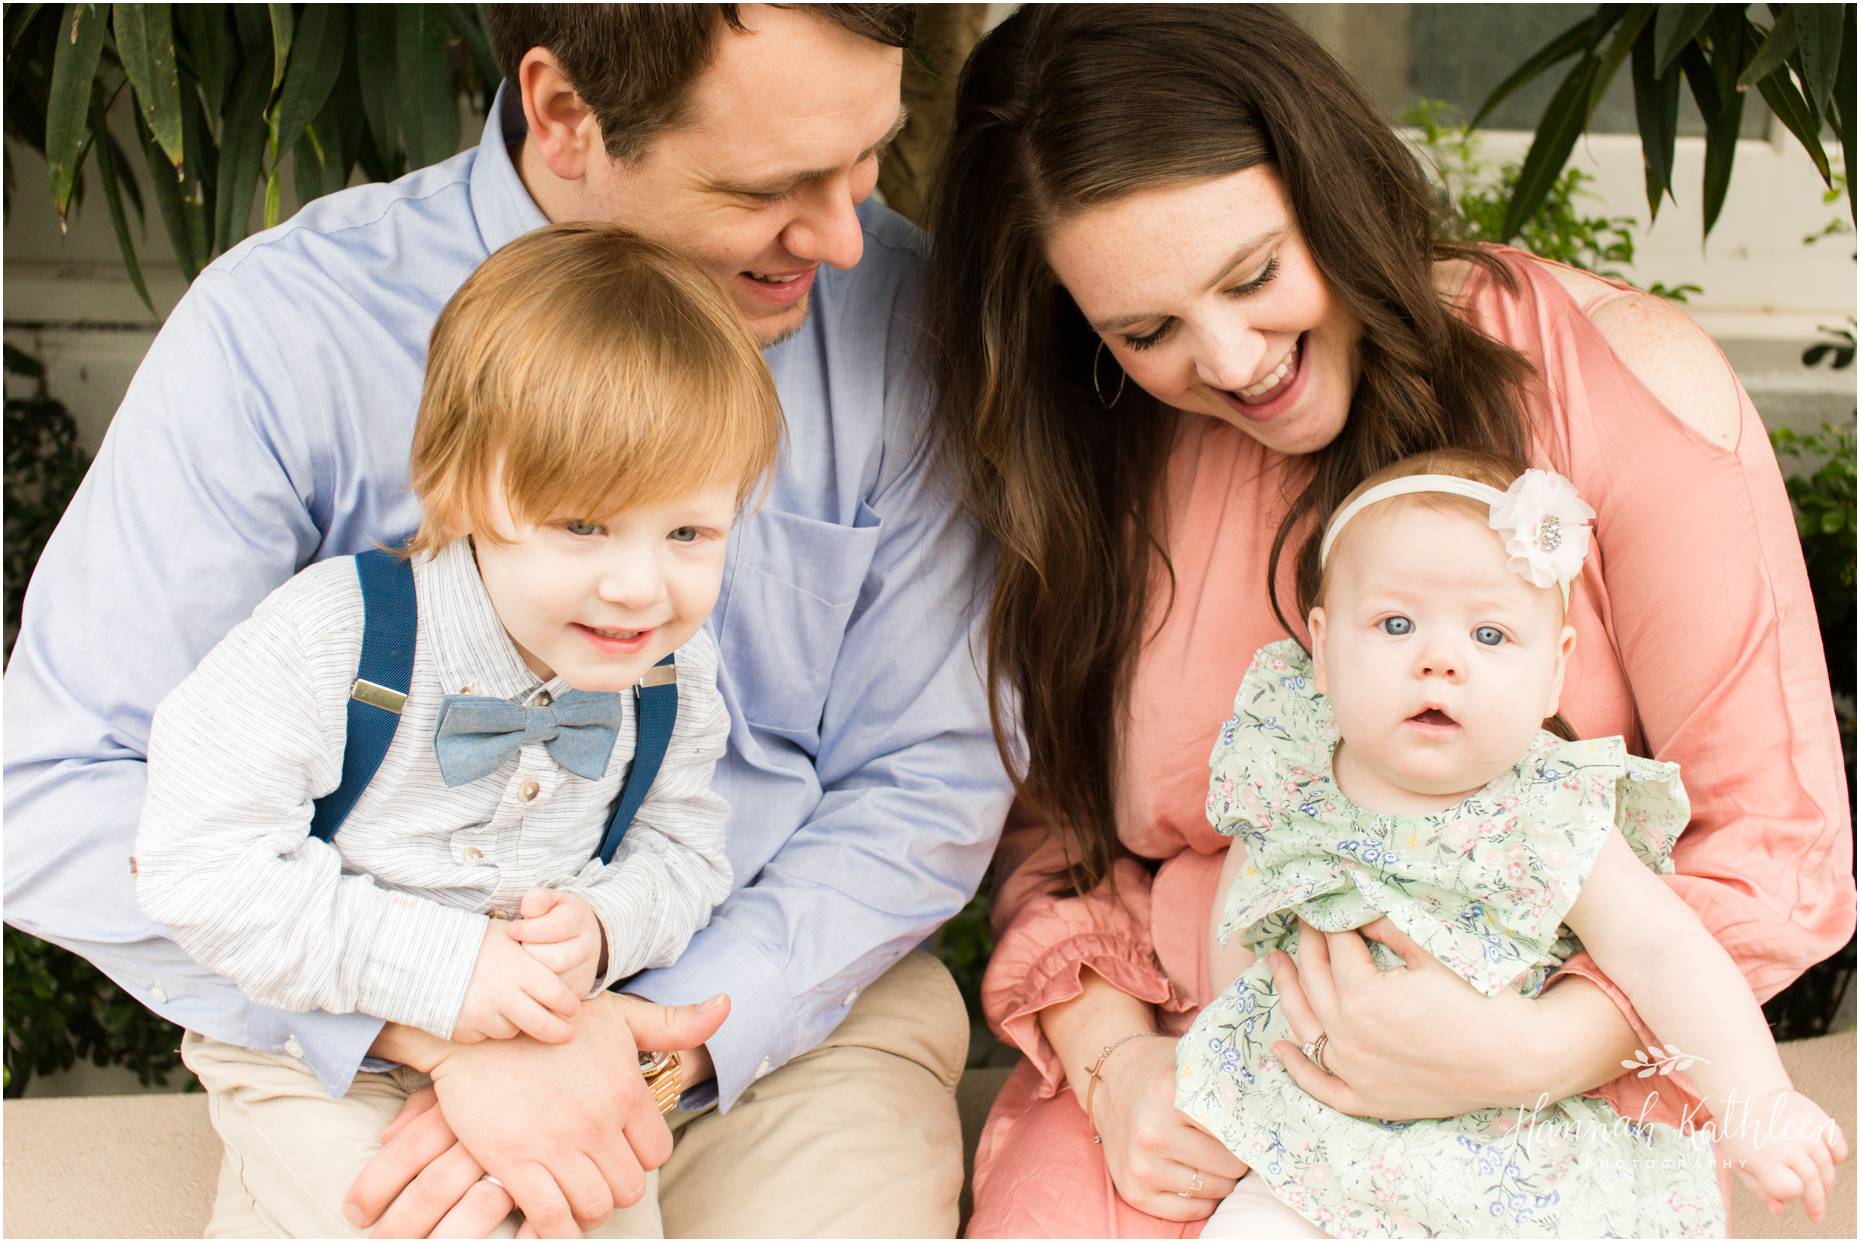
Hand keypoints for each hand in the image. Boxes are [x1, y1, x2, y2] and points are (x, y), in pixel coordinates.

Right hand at [344, 991, 728, 1237]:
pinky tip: (544, 1215)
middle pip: (628, 1188)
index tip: (620, 1150)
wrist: (482, 1010)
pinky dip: (552, 1227)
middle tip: (594, 1174)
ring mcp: (556, 1142)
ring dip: (586, 1208)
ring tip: (571, 1192)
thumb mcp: (619, 1014)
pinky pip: (549, 1218)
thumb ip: (673, 1023)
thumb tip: (726, 1004)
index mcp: (626, 1089)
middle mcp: (598, 1121)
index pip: (657, 1153)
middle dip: (614, 1186)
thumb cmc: (555, 1016)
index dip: (640, 1158)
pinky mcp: (513, 1159)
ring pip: (594, 1207)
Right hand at [453, 919, 580, 1044]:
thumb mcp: (503, 934)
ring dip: (515, 1023)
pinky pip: (485, 1035)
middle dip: (559, 1032)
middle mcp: (503, 994)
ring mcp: (482, 1015)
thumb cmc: (466, 939)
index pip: (556, 993)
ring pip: (512, 1030)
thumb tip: (558, 957)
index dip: (569, 1004)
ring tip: (502, 1003)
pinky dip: (486, 1027)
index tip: (574, 1009)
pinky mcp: (463, 1030)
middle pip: (542, 1024)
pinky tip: (478, 1008)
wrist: (418, 955)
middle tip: (568, 1033)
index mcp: (518, 968)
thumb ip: (530, 949)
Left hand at [508, 888, 603, 996]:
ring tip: (521, 962)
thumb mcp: (547, 900)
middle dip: (529, 955)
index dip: (528, 930)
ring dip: (531, 974)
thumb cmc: (553, 916)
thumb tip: (529, 910)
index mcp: (580, 920)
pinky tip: (526, 978)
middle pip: (556, 960)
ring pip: (555, 984)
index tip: (512, 929)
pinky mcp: (579, 991)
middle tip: (517, 949)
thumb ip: (537, 899)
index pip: (557, 928)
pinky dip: (536, 991)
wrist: (577, 936)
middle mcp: (589, 948)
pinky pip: (555, 999)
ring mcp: (586, 972)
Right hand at [1090, 1034, 1246, 1220]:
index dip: (1250, 1130)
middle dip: (1237, 1155)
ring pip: (1214, 1191)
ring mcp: (1141, 1166)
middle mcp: (1152, 1134)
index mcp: (1169, 1095)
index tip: (1253, 1125)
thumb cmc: (1161, 1073)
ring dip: (1222, 1177)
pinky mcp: (1134, 1192)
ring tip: (1210, 1153)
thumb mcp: (1193, 1062)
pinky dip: (1203, 1197)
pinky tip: (1195, 1172)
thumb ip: (1229, 1079)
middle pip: (1230, 1166)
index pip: (1236, 1131)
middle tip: (1228, 1140)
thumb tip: (1276, 1104)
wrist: (1110, 1082)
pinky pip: (1191, 1211)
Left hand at [1268, 918, 1533, 1120]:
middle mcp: (1349, 1035)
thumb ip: (1387, 927)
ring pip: (1307, 1026)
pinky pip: (1322, 1087)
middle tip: (1303, 922)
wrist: (1520, 1059)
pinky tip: (1280, 1050)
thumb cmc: (1481, 999)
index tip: (1323, 900)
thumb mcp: (1432, 952)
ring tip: (1275, 964)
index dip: (1330, 919)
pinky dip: (1298, 1069)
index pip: (1335, 946)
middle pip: (1315, 980)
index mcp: (1362, 995)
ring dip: (1288, 992)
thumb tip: (1356, 903)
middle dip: (1306, 946)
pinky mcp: (1370, 1099)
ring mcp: (1356, 1071)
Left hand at [1717, 1088, 1847, 1221]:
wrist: (1747, 1094)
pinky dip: (1837, 1157)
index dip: (1791, 1195)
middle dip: (1816, 1202)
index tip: (1788, 1192)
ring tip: (1819, 1189)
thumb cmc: (1740, 1132)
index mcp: (1763, 1157)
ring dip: (1826, 1184)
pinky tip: (1826, 1161)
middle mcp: (1786, 1144)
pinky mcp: (1818, 1118)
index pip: (1791, 1189)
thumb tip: (1780, 1210)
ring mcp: (1804, 1131)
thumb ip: (1759, 1189)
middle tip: (1815, 1213)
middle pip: (1813, 1183)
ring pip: (1827, 1168)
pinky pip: (1838, 1146)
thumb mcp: (1737, 1162)